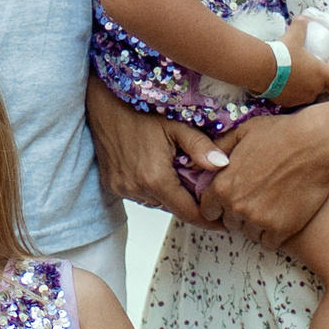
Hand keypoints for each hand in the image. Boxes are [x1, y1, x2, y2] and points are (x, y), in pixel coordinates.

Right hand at [86, 73, 228, 223]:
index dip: (207, 219)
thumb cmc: (140, 112)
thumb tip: (223, 164)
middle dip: (188, 200)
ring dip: (167, 193)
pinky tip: (153, 167)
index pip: (187, 212)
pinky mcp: (112, 185)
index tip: (221, 223)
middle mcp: (137, 189)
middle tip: (200, 185)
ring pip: (155, 201)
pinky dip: (149, 187)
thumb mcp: (176, 126)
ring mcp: (122, 188)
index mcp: (156, 179)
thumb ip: (200, 147)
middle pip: (172, 207)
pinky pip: (138, 194)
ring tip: (174, 170)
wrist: (105, 104)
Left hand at [206, 108, 328, 246]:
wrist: (315, 145)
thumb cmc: (280, 134)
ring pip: (249, 234)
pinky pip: (269, 243)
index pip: (208, 210)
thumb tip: (200, 160)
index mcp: (223, 185)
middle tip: (257, 200)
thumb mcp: (242, 132)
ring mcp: (258, 219)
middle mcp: (237, 205)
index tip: (232, 201)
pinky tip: (282, 219)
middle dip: (240, 214)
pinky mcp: (281, 229)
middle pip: (230, 223)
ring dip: (257, 225)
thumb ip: (218, 148)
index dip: (220, 205)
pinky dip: (274, 235)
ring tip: (271, 208)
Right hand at [273, 13, 328, 109]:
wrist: (261, 69)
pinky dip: (291, 92)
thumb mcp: (293, 36)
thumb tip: (303, 18)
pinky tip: (282, 82)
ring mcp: (300, 99)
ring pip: (309, 94)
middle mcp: (314, 90)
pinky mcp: (287, 103)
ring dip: (306, 86)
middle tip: (311, 69)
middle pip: (326, 88)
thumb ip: (301, 27)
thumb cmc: (283, 53)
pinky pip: (294, 98)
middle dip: (321, 80)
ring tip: (294, 75)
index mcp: (321, 74)